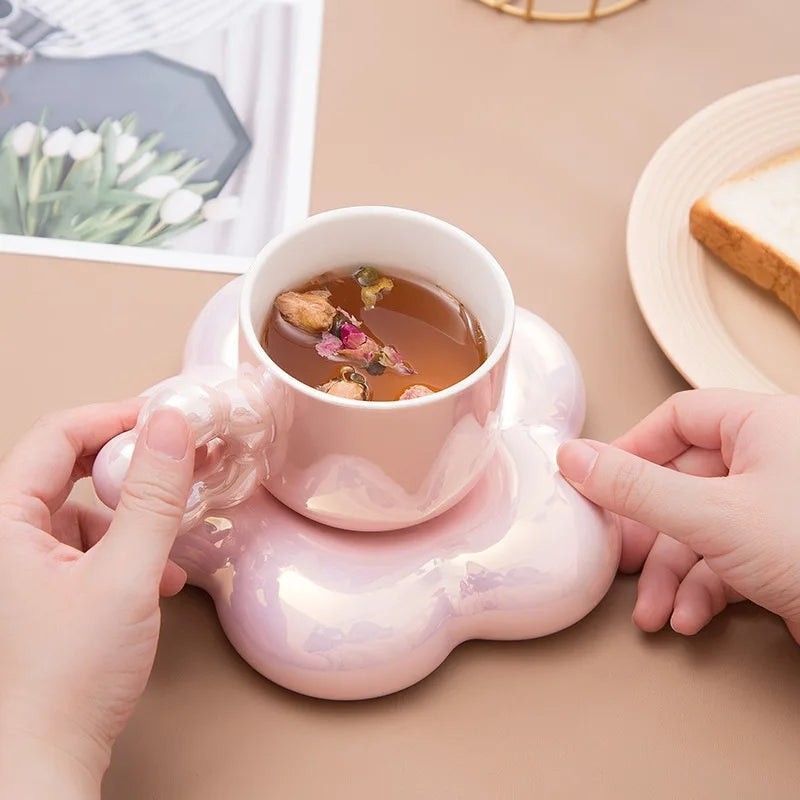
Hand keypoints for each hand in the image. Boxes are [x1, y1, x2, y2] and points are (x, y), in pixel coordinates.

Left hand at [0, 402, 193, 798]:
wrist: (47, 759)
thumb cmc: (68, 679)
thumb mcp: (126, 576)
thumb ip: (152, 497)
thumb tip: (171, 429)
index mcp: (2, 525)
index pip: (55, 438)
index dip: (112, 418)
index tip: (162, 419)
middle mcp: (5, 540)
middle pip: (64, 468)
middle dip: (124, 465)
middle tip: (169, 459)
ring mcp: (22, 568)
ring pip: (81, 510)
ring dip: (132, 517)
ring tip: (167, 542)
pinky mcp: (44, 592)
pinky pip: (88, 547)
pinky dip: (128, 551)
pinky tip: (158, 580)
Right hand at [557, 389, 799, 642]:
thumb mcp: (712, 516)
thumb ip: (635, 487)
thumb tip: (572, 458)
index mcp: (764, 424)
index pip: (678, 418)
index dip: (632, 449)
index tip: (597, 481)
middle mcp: (772, 459)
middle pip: (683, 482)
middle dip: (650, 535)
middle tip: (620, 558)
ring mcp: (779, 508)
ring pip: (702, 528)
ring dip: (671, 575)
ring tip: (654, 610)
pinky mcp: (785, 551)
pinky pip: (728, 558)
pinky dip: (703, 590)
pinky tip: (690, 618)